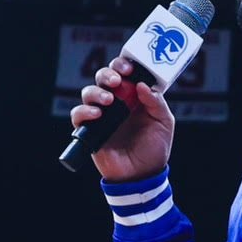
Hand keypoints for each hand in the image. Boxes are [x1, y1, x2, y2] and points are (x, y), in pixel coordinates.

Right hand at [69, 56, 175, 183]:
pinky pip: (78, 115)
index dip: (122, 65)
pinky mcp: (90, 131)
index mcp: (133, 96)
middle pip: (103, 77)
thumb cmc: (154, 148)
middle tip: (117, 81)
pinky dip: (84, 111)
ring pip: (89, 93)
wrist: (143, 176)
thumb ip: (156, 102)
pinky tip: (97, 115)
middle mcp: (115, 102)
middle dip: (107, 74)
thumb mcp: (163, 122)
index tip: (128, 68)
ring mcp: (101, 116)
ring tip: (108, 100)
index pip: (122, 72)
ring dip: (97, 92)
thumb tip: (142, 85)